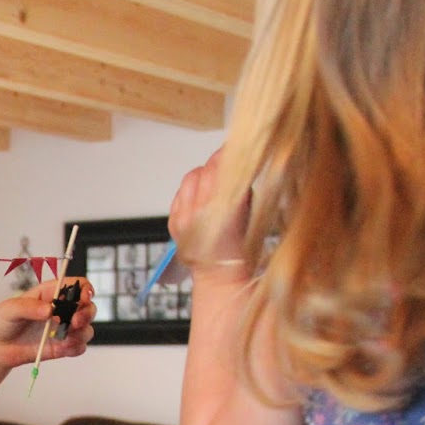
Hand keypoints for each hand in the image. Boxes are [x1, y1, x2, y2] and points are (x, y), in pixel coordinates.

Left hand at [0, 276, 95, 369]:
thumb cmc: (0, 322)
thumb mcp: (9, 309)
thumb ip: (29, 307)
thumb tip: (50, 310)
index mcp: (50, 293)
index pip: (76, 285)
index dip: (85, 289)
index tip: (84, 298)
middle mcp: (60, 310)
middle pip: (87, 307)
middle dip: (86, 313)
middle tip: (75, 322)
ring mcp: (61, 329)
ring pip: (86, 328)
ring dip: (82, 333)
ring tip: (65, 339)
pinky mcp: (61, 347)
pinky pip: (79, 347)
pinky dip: (76, 347)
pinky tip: (63, 348)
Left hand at [167, 146, 250, 286]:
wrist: (219, 276)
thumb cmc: (241, 250)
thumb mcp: (251, 215)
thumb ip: (243, 190)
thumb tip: (242, 166)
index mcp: (220, 211)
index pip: (219, 169)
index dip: (229, 155)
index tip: (239, 148)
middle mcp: (196, 213)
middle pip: (203, 171)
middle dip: (217, 164)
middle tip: (230, 163)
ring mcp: (181, 218)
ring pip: (189, 180)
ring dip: (203, 175)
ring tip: (216, 180)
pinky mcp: (173, 222)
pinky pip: (180, 194)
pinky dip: (191, 190)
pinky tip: (202, 195)